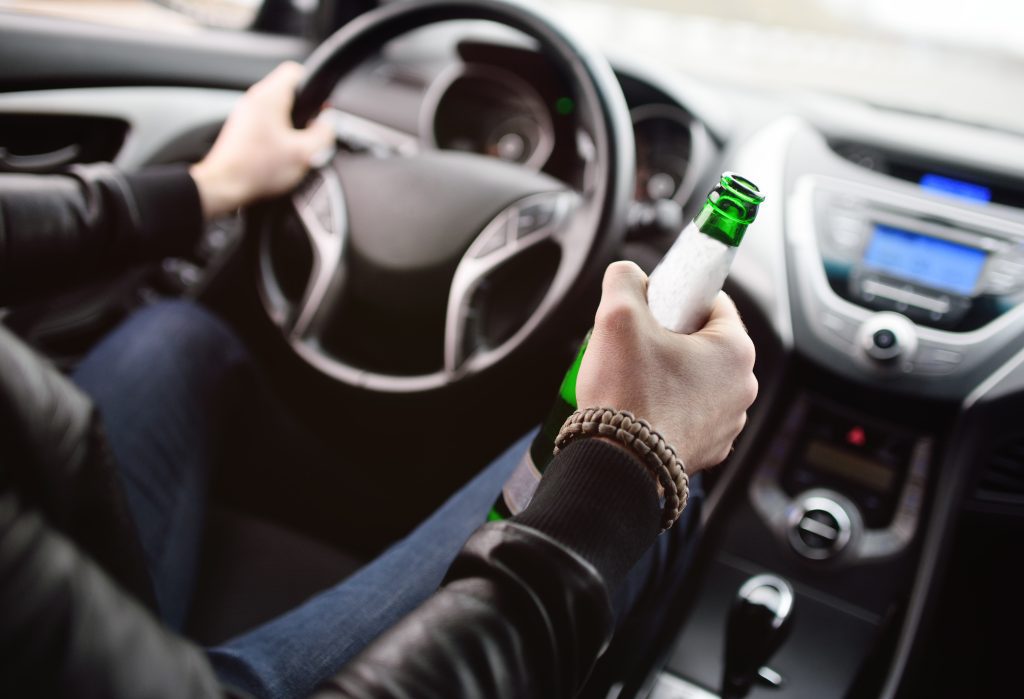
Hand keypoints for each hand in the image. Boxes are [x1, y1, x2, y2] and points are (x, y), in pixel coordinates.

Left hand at [189, 61, 335, 218]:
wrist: (224, 186)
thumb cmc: (257, 170)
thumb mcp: (304, 154)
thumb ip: (323, 134)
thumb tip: (329, 124)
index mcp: (269, 98)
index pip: (295, 71)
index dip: (313, 85)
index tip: (320, 105)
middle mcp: (254, 100)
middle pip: (288, 91)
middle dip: (304, 110)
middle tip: (311, 131)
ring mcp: (245, 114)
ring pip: (277, 108)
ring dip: (291, 124)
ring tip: (297, 145)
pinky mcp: (242, 129)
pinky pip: (266, 123)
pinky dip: (278, 134)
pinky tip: (282, 153)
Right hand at [576, 261, 757, 473]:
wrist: (619, 463)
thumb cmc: (627, 393)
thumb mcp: (617, 315)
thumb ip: (625, 280)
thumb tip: (628, 275)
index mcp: (735, 349)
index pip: (712, 302)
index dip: (677, 297)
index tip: (651, 307)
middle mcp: (742, 386)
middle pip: (704, 341)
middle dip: (670, 338)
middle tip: (635, 344)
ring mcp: (728, 421)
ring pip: (697, 379)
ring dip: (669, 373)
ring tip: (634, 380)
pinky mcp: (709, 448)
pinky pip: (690, 413)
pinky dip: (669, 407)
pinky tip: (642, 408)